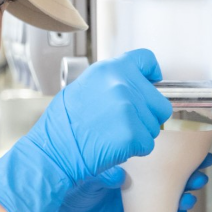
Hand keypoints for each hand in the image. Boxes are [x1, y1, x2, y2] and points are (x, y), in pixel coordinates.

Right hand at [0, 50, 172, 211]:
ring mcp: (128, 109)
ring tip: (112, 136)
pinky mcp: (133, 134)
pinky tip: (113, 147)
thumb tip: (132, 83)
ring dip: (140, 133)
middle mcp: (121, 84)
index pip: (146, 60)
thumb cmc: (62, 125)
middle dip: (147, 115)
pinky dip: (135, 150)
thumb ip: (110, 82)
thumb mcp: (82, 88)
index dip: (151, 75)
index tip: (151, 84)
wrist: (52, 152)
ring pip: (154, 125)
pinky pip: (148, 144)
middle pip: (159, 101)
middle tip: (123, 125)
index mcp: (109, 69)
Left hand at [5, 153, 211, 211]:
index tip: (193, 132)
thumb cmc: (57, 180)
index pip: (156, 144)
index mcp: (120, 155)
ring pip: (171, 193)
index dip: (177, 139)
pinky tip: (183, 204)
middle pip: (171, 168)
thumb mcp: (82, 154)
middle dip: (191, 162)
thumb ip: (105, 152)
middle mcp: (129, 177)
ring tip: (197, 179)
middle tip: (203, 157)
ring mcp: (132, 200)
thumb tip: (123, 161)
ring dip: (189, 186)